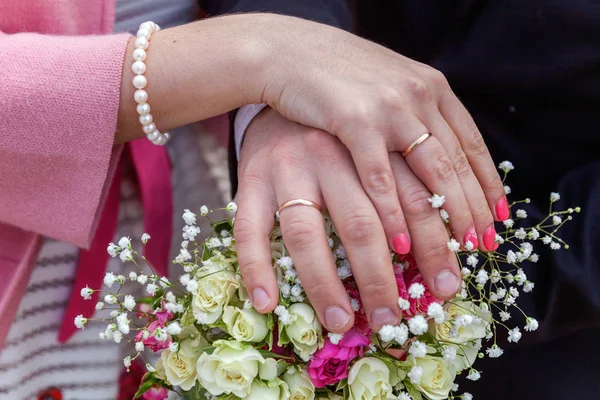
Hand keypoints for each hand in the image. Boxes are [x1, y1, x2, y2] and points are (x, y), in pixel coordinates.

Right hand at [234, 108, 463, 332]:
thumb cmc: (342, 122)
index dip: (435, 248)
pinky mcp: (251, 177)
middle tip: (391, 320)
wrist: (290, 74)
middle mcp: (330, 156)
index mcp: (372, 144)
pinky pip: (249, 228)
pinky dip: (256, 267)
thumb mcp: (382, 134)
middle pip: (361, 225)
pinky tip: (266, 302)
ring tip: (339, 322)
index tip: (446, 288)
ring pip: (306, 232)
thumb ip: (408, 175)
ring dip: (323, 283)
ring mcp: (287, 167)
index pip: (414, 202)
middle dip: (380, 279)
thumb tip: (440, 238)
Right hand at [255, 14, 506, 254]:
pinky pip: (380, 176)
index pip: (471, 144)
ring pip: (430, 172)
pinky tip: (399, 241)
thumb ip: (412, 114)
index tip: (496, 219)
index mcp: (431, 87)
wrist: (290, 51)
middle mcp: (418, 96)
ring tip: (453, 253)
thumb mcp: (387, 85)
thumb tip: (431, 158)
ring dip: (444, 218)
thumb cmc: (337, 75)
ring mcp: (389, 108)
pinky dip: (392, 212)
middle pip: (456, 163)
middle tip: (481, 248)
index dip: (487, 185)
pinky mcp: (354, 121)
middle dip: (472, 211)